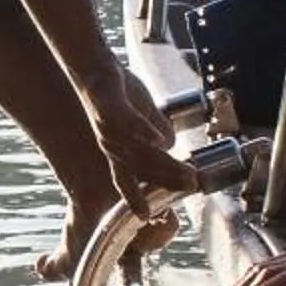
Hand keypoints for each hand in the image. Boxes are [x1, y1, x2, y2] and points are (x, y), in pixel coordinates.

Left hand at [81, 65, 195, 218]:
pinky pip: (128, 121)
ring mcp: (109, 127)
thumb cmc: (118, 92)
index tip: (148, 218)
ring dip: (163, 162)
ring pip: (140, 150)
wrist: (93, 66)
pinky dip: (144, 131)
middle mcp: (111, 144)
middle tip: (191, 186)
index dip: (135, 199)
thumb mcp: (141, 116)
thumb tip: (169, 146)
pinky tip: (159, 140)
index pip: (125, 180)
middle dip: (167, 179)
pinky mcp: (110, 106)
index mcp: (116, 149)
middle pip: (142, 167)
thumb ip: (155, 132)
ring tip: (185, 171)